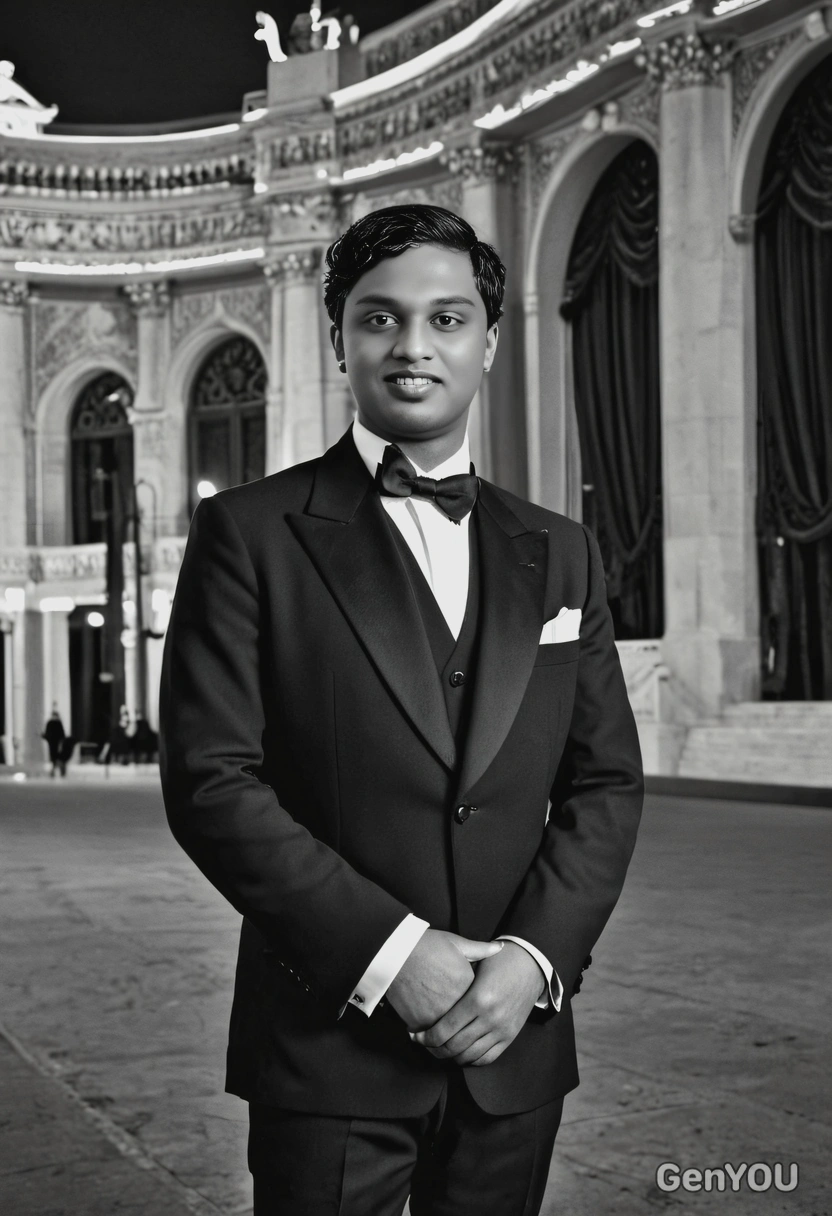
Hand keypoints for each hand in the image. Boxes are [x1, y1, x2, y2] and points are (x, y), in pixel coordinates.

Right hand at [386, 929, 503, 1030]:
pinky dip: (426, 1035)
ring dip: (444, 1037)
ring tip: (440, 1034)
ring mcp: (439, 1016)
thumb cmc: (427, 945)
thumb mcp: (456, 943)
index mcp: (470, 986)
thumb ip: (481, 950)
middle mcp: (457, 1005)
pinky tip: (423, 1032)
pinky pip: (428, 1036)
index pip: (479, 1004)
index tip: (470, 1004)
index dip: (475, 1003)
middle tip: (458, 1026)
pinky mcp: (421, 1023)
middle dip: (463, 1027)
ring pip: (448, 1035)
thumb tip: (501, 946)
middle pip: (465, 1023)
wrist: (396, 952)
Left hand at [408, 940, 544, 1065]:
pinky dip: (471, 1060)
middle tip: (422, 1044)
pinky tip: (459, 1052)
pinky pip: (488, 1058)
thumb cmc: (499, 960)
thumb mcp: (475, 962)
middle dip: (433, 1049)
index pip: (444, 1029)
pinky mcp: (510, 1036)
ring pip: (469, 1056)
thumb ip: (454, 978)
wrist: (531, 963)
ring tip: (438, 1049)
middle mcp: (490, 1018)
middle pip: (454, 1046)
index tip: (414, 1035)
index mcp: (478, 999)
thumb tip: (426, 992)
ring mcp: (502, 1029)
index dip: (425, 1037)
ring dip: (450, 1057)